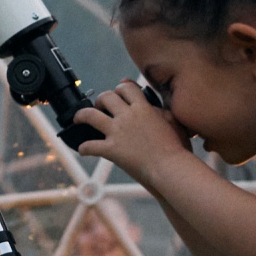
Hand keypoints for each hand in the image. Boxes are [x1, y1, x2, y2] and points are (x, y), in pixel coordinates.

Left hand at [73, 81, 190, 180]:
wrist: (170, 168)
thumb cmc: (177, 148)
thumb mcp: (173, 122)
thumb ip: (160, 109)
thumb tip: (151, 104)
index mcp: (143, 107)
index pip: (126, 87)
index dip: (120, 88)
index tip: (118, 93)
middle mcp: (127, 116)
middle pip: (106, 97)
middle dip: (101, 100)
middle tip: (101, 107)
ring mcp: (117, 132)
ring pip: (90, 115)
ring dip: (81, 115)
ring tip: (79, 119)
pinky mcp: (111, 150)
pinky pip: (90, 146)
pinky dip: (84, 147)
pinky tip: (82, 149)